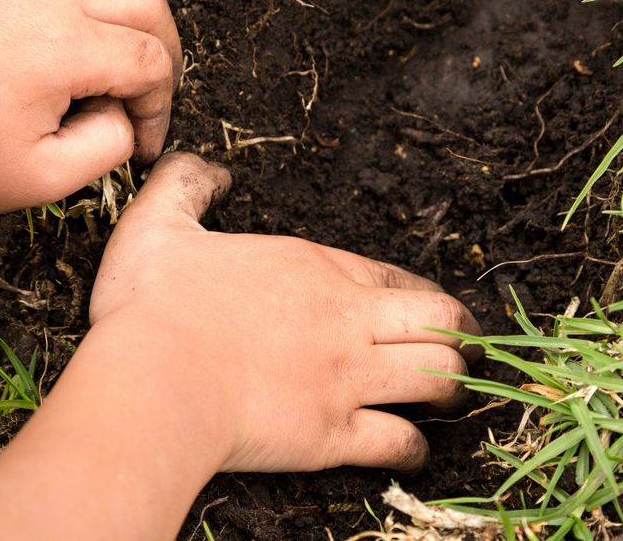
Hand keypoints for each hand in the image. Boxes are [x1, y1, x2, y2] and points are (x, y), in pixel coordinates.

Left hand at [0, 0, 180, 213]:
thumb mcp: (39, 180)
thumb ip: (107, 148)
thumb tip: (124, 115)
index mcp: (64, 48)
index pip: (150, 63)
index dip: (161, 105)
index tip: (144, 139)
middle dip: (163, 47)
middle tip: (151, 85)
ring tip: (129, 29)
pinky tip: (73, 5)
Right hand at [88, 152, 481, 471]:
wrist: (153, 381)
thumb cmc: (153, 305)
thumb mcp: (158, 222)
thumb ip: (186, 184)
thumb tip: (214, 171)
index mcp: (315, 268)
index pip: (392, 275)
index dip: (417, 291)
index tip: (425, 306)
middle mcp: (345, 319)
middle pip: (438, 320)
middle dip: (462, 333)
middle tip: (469, 347)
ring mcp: (346, 378)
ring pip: (435, 376)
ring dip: (454, 386)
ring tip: (455, 396)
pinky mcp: (334, 434)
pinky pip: (398, 441)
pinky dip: (416, 447)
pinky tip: (416, 451)